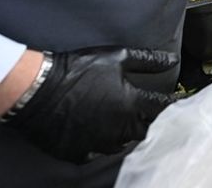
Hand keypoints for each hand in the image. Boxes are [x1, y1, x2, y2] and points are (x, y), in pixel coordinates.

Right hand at [4, 47, 177, 162]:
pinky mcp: (80, 153)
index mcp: (131, 104)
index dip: (171, 104)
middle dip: (148, 120)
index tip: (175, 101)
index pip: (162, 108)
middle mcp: (119, 128)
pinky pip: (97, 153)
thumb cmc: (78, 69)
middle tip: (145, 111)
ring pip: (123, 144)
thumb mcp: (117, 57)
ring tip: (121, 121)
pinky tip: (98, 133)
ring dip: (126, 133)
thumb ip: (148, 61)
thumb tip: (173, 61)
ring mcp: (99, 143)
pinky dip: (101, 144)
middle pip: (145, 130)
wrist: (36, 90)